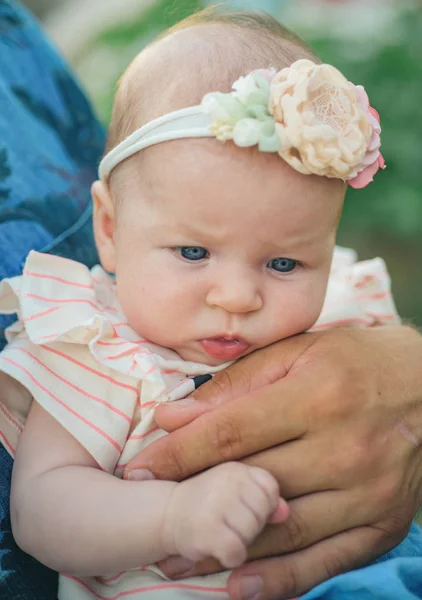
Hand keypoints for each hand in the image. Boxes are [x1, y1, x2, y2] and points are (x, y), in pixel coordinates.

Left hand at [125, 326, 421, 599]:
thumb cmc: (355, 360)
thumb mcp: (296, 353)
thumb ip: (234, 385)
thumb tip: (174, 415)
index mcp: (317, 396)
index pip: (231, 432)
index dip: (178, 454)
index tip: (139, 469)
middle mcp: (343, 448)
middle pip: (250, 484)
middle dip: (193, 502)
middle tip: (146, 518)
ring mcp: (366, 493)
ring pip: (281, 529)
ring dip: (225, 547)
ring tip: (178, 558)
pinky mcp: (382, 524)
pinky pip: (325, 561)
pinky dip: (281, 579)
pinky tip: (239, 585)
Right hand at [161, 463, 288, 568]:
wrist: (168, 513)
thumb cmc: (210, 502)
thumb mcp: (238, 492)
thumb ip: (265, 498)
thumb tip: (285, 512)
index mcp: (238, 468)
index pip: (270, 489)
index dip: (261, 505)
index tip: (242, 506)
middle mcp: (228, 480)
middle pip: (262, 513)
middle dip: (251, 525)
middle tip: (229, 521)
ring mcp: (216, 503)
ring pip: (250, 533)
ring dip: (239, 541)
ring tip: (221, 531)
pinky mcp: (206, 529)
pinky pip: (236, 552)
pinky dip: (230, 556)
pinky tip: (216, 546)